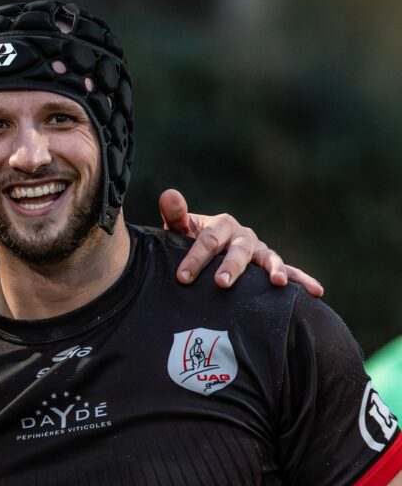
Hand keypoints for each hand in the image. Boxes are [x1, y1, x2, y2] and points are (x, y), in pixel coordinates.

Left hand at [159, 189, 323, 296]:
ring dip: (274, 269)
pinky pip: (289, 272)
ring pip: (268, 258)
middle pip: (239, 250)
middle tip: (221, 282)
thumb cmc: (189, 242)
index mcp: (221, 225)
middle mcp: (243, 236)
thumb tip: (169, 194)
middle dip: (231, 266)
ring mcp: (259, 251)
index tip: (183, 277)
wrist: (203, 254)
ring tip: (277, 282)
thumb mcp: (180, 230)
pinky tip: (317, 291)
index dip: (196, 258)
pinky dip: (302, 280)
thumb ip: (176, 215)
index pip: (209, 240)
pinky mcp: (269, 266)